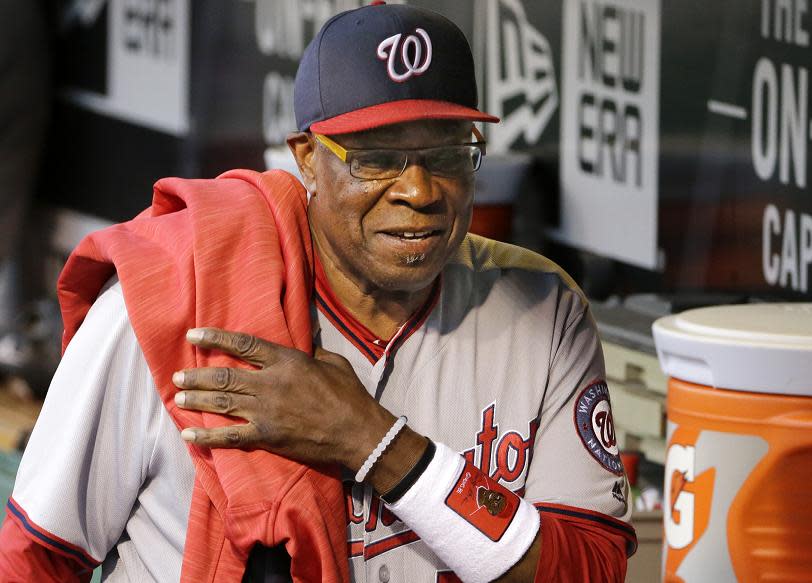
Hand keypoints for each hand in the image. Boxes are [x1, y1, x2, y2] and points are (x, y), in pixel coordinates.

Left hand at [172, 327, 394, 469]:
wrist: (357, 432)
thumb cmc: (349, 395)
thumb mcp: (334, 363)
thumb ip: (313, 351)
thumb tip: (306, 339)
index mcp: (286, 361)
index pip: (243, 344)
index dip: (215, 338)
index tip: (193, 335)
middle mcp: (270, 383)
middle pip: (224, 376)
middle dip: (197, 375)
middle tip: (178, 375)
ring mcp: (265, 411)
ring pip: (222, 402)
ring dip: (197, 399)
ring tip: (178, 397)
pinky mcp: (266, 436)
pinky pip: (230, 436)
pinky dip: (207, 435)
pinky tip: (188, 433)